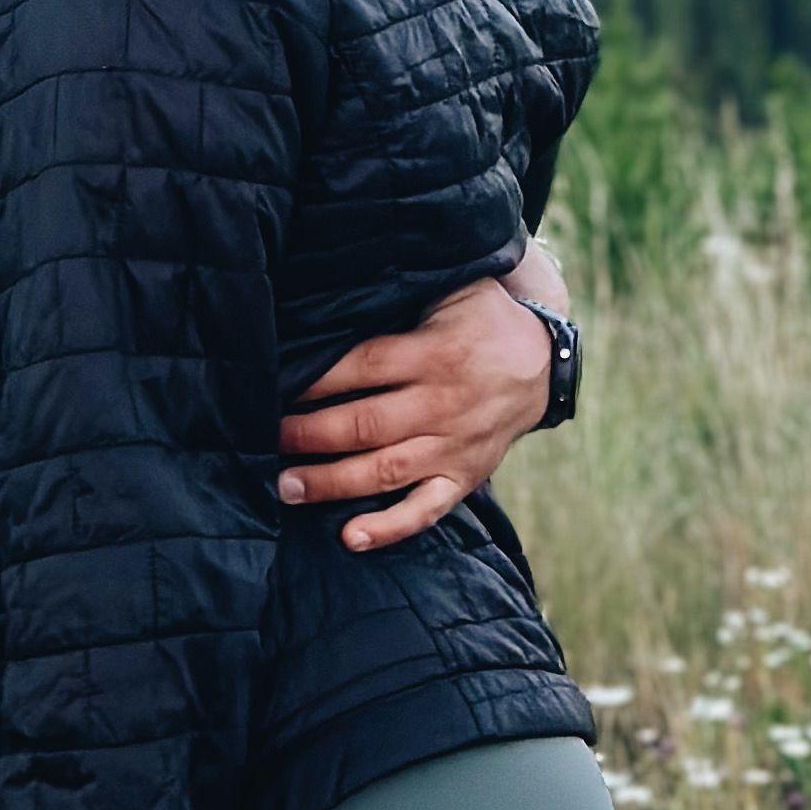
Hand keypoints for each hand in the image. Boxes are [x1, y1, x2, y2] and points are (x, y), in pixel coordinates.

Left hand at [275, 270, 554, 551]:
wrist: (543, 363)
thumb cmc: (483, 318)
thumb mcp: (455, 287)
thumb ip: (406, 288)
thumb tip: (345, 272)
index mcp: (433, 352)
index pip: (363, 367)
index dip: (316, 381)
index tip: (274, 387)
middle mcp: (440, 402)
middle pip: (365, 424)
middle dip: (309, 435)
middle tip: (266, 441)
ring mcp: (452, 445)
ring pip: (385, 470)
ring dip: (332, 483)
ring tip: (286, 488)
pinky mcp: (463, 477)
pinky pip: (426, 510)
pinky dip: (389, 528)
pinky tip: (350, 537)